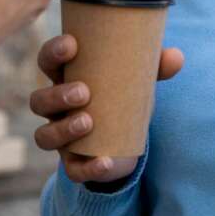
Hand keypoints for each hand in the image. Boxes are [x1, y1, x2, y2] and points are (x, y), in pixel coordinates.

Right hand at [30, 34, 184, 183]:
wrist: (128, 139)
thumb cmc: (125, 96)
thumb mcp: (138, 79)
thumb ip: (155, 67)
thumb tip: (176, 57)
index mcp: (66, 79)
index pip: (47, 62)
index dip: (52, 52)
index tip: (72, 44)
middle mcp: (56, 109)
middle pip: (39, 101)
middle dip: (57, 95)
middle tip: (84, 92)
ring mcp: (62, 138)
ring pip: (44, 136)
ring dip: (63, 129)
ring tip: (88, 122)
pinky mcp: (75, 164)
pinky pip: (72, 171)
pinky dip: (88, 168)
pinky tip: (105, 161)